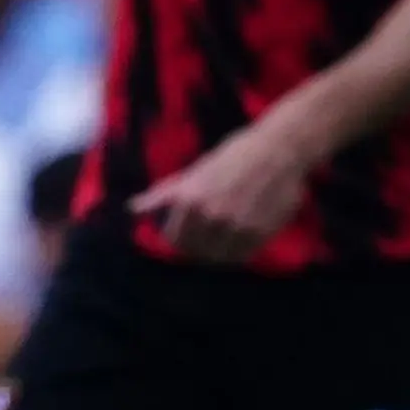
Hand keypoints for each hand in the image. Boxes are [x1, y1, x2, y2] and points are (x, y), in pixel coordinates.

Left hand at [132, 116, 316, 264]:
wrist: (277, 150)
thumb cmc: (230, 156)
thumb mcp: (191, 173)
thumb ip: (162, 195)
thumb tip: (133, 209)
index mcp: (190, 201)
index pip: (173, 240)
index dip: (176, 240)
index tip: (182, 236)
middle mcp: (211, 217)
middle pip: (195, 252)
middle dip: (195, 249)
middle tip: (202, 241)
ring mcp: (237, 228)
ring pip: (218, 258)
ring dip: (216, 254)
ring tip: (220, 241)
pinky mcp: (261, 234)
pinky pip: (242, 256)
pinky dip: (236, 254)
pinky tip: (237, 241)